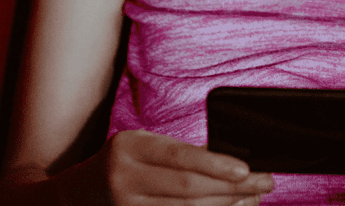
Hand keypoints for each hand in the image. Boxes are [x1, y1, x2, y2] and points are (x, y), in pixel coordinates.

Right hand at [100, 129, 275, 205]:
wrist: (82, 193)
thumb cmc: (125, 161)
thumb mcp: (144, 146)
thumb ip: (180, 153)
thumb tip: (233, 164)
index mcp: (130, 147)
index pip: (179, 157)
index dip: (215, 164)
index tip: (246, 170)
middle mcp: (125, 177)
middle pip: (187, 188)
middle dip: (231, 188)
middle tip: (262, 184)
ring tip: (252, 199)